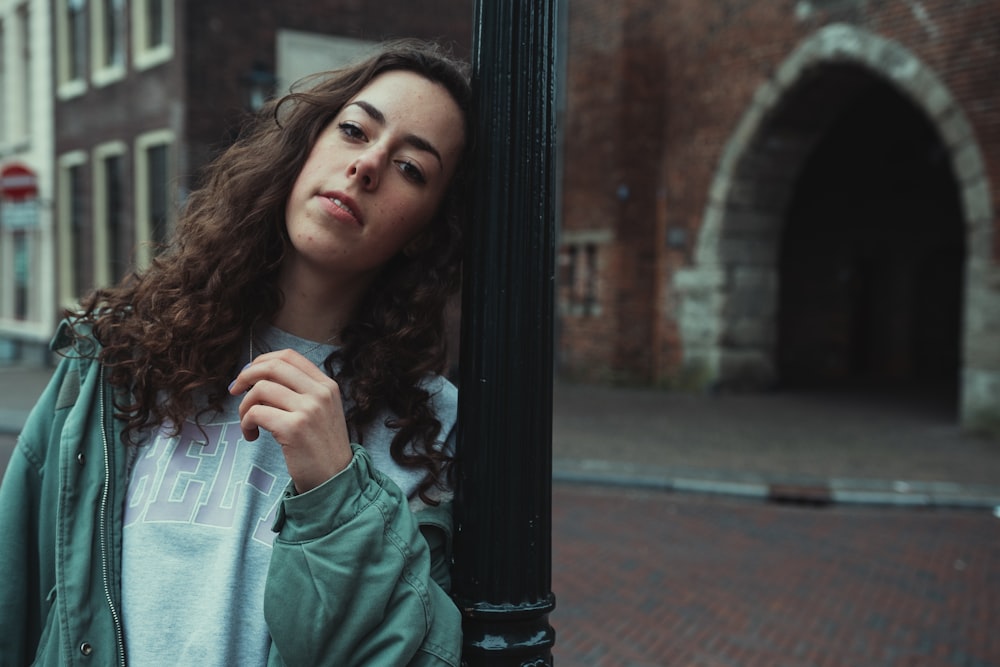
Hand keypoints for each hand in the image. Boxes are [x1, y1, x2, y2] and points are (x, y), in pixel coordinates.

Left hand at [228, 348, 352, 492]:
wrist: (335, 480)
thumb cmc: (322, 448)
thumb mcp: (321, 412)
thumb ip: (300, 392)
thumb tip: (260, 380)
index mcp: (327, 385)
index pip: (289, 356)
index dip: (262, 361)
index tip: (248, 375)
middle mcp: (320, 393)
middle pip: (273, 367)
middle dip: (246, 375)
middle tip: (234, 390)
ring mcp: (309, 410)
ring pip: (260, 390)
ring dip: (244, 406)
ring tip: (248, 424)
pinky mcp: (294, 428)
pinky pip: (256, 413)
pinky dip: (245, 424)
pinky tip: (252, 436)